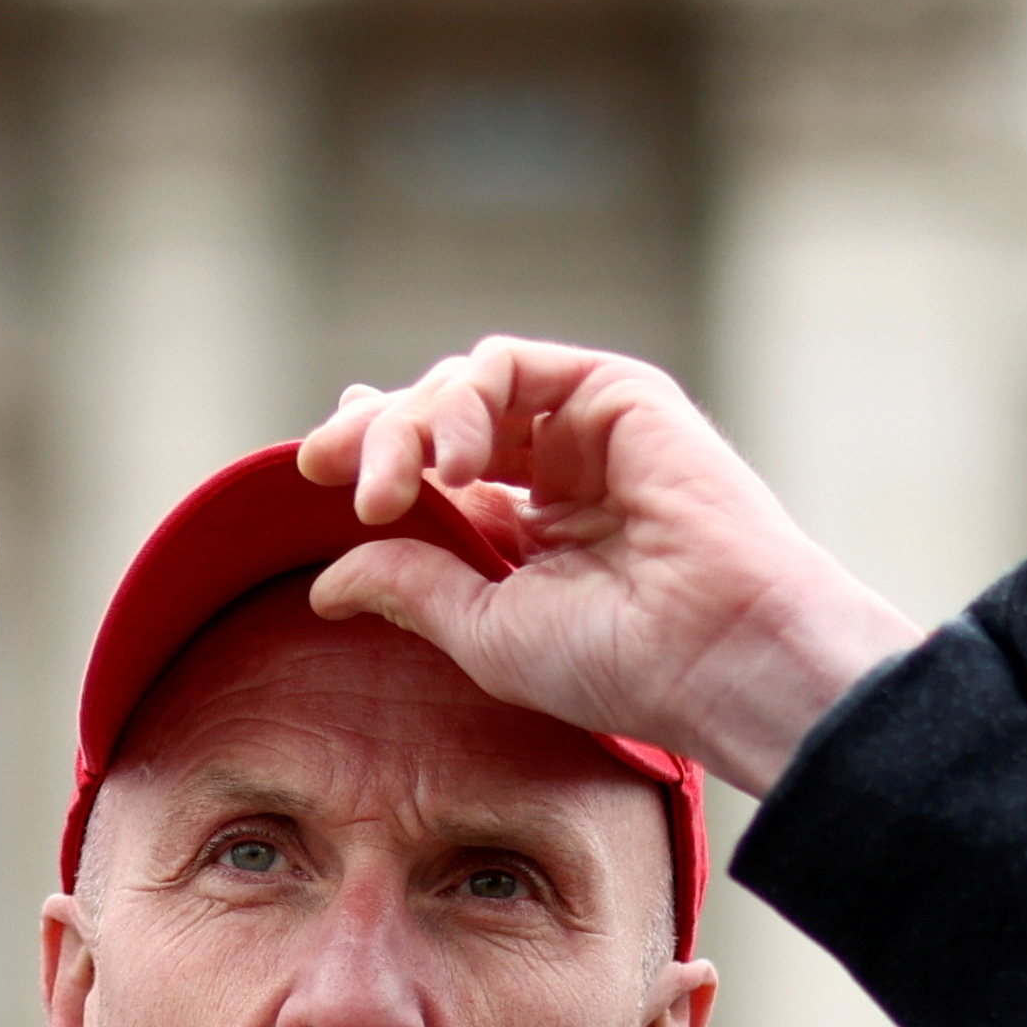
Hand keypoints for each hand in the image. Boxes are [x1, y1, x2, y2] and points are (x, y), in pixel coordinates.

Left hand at [289, 337, 923, 798]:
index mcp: (526, 532)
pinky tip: (452, 464)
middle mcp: (553, 473)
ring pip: (462, 386)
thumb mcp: (483, 631)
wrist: (718, 650)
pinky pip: (509, 365)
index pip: (430, 472)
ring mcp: (583, 428)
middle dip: (371, 437)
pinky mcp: (614, 392)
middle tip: (321, 474)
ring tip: (386, 488)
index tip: (309, 477)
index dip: (370, 457)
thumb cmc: (619, 662)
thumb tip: (324, 581)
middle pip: (434, 420)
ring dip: (406, 424)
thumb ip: (409, 587)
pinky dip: (461, 399)